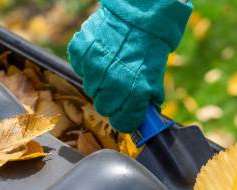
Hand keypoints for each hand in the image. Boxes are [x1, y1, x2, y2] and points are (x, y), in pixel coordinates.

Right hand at [68, 0, 191, 131]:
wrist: (137, 18)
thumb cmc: (149, 50)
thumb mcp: (155, 79)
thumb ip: (147, 102)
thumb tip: (146, 119)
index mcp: (134, 94)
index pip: (122, 123)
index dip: (125, 119)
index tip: (126, 115)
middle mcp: (112, 84)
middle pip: (104, 108)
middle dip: (112, 101)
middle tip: (120, 87)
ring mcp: (93, 69)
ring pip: (91, 89)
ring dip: (100, 83)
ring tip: (112, 67)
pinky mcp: (80, 53)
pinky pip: (81, 69)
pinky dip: (89, 66)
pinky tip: (102, 56)